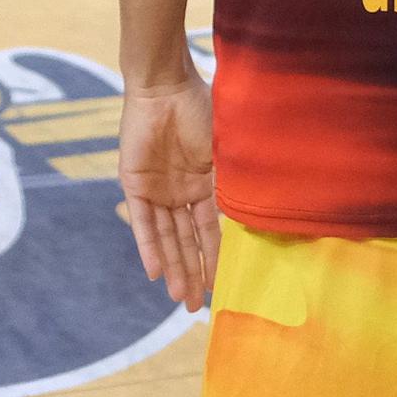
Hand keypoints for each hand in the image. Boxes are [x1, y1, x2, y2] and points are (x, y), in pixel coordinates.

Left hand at [119, 71, 220, 309]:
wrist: (165, 86)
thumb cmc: (201, 110)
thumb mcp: (225, 153)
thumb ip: (233, 185)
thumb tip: (263, 215)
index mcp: (205, 185)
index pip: (211, 231)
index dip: (216, 258)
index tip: (223, 287)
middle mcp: (180, 192)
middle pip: (187, 241)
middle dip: (193, 274)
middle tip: (197, 309)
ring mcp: (157, 189)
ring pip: (166, 238)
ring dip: (174, 267)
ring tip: (181, 299)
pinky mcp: (134, 184)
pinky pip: (142, 222)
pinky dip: (149, 247)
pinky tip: (156, 273)